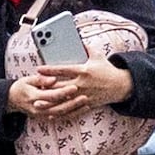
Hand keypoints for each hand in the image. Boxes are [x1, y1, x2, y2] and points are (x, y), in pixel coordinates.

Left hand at [12, 56, 132, 115]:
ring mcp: (84, 96)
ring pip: (63, 101)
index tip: (39, 69)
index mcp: (84, 71)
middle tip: (33, 89)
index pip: (63, 70)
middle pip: (60, 88)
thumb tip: (79, 40)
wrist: (120, 86)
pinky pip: (71, 111)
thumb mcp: (99, 56)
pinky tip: (50, 115)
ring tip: (37, 104)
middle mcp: (82, 84)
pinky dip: (60, 114)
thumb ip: (87, 48)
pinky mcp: (86, 104)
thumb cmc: (108, 70)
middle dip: (45, 89)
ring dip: (49, 104)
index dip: (50, 70)